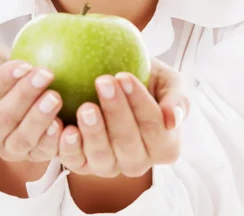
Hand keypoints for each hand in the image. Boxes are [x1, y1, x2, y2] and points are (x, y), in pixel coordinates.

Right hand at [0, 42, 63, 162]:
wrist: (20, 79)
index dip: (1, 82)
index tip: (24, 64)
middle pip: (1, 120)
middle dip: (24, 96)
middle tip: (45, 75)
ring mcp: (7, 148)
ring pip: (21, 140)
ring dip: (39, 118)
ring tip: (55, 97)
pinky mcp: (32, 155)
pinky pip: (42, 153)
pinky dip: (52, 141)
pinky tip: (62, 124)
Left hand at [58, 57, 190, 176]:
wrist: (115, 82)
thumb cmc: (146, 79)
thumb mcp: (168, 82)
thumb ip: (177, 98)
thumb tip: (173, 120)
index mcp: (165, 146)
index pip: (156, 129)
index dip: (140, 104)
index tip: (124, 76)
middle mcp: (138, 162)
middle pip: (129, 144)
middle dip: (116, 112)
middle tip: (103, 82)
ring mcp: (110, 166)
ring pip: (103, 158)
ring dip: (94, 133)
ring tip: (85, 106)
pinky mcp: (83, 164)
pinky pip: (76, 162)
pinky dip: (69, 149)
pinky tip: (66, 128)